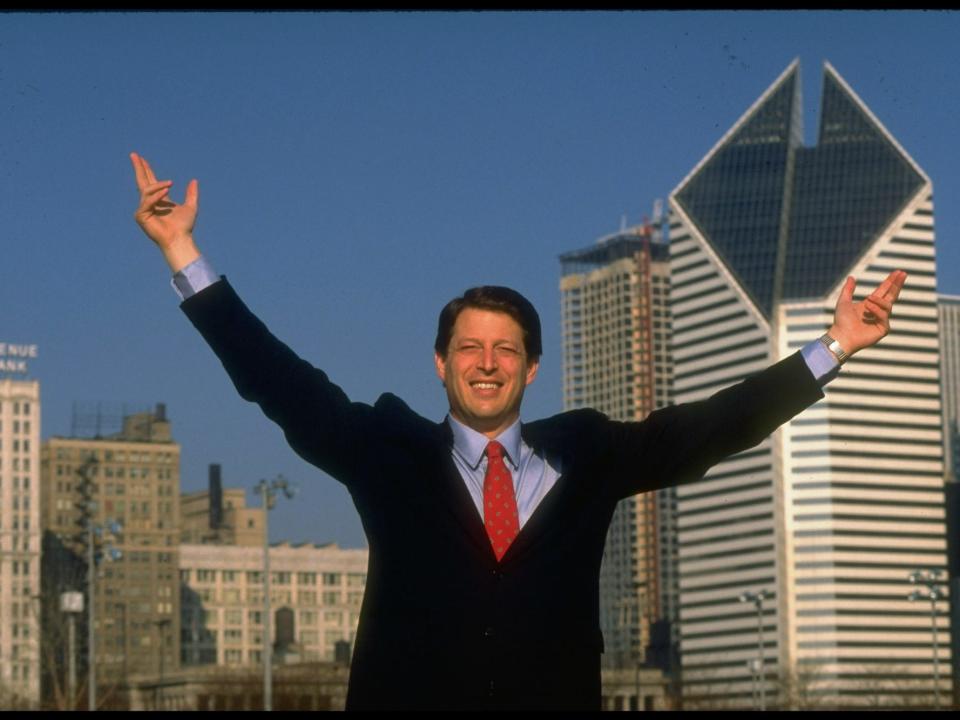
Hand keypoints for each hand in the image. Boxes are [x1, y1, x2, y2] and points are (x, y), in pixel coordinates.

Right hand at [130, 152, 199, 271]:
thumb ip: (192, 194)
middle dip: (138, 168)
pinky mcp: (140, 216)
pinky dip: (157, 197)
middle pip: (142, 181)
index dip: (147, 169)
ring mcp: (143, 209)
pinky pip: (147, 201)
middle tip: (134, 154)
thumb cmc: (184, 226)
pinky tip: (166, 193)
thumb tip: (194, 180)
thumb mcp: (191, 206)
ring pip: (147, 190)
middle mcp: (150, 203)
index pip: (151, 181)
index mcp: (159, 199)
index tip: (142, 158)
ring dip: (159, 186)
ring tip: (170, 184)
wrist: (180, 238)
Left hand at [828, 270, 906, 356]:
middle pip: (892, 296)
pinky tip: (867, 309)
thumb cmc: (841, 321)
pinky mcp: (883, 329)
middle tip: (903, 274)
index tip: (898, 272)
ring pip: (888, 305)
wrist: (841, 335)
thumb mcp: (843, 301)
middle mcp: (878, 311)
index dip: (891, 282)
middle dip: (897, 285)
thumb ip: (848, 289)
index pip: (884, 291)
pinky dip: (876, 311)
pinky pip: (884, 316)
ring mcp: (881, 320)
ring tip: (868, 299)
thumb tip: (851, 277)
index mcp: (870, 304)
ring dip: (878, 301)